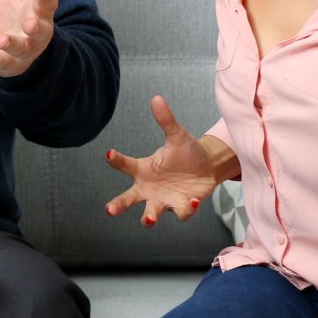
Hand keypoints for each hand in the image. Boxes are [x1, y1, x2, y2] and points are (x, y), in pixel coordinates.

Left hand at [0, 0, 58, 77]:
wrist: (14, 54)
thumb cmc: (15, 16)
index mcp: (39, 12)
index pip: (47, 3)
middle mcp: (35, 32)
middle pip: (40, 29)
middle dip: (36, 26)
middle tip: (31, 22)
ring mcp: (21, 49)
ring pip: (22, 48)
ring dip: (13, 43)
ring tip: (3, 39)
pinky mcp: (6, 62)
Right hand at [104, 95, 229, 225]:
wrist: (208, 169)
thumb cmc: (186, 153)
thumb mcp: (177, 136)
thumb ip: (166, 120)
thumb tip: (156, 98)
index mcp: (143, 170)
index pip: (125, 165)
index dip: (116, 159)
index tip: (109, 153)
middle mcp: (149, 189)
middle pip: (128, 199)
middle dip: (118, 205)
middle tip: (110, 210)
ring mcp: (164, 200)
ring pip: (151, 214)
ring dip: (149, 218)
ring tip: (149, 219)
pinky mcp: (182, 207)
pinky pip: (181, 213)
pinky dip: (187, 209)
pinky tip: (193, 200)